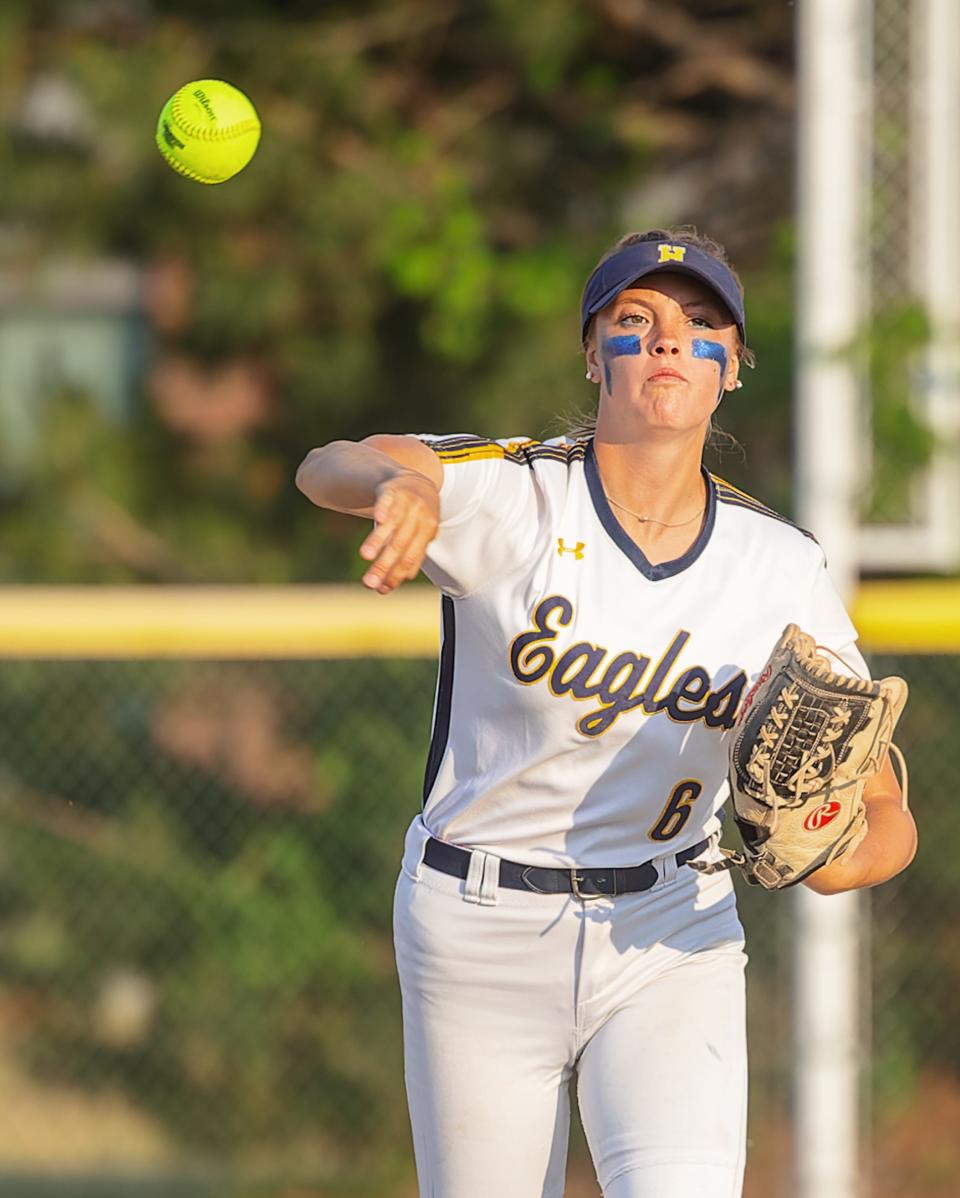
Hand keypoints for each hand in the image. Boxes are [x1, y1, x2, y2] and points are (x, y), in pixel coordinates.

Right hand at [359, 471, 439, 592]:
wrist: (417, 480)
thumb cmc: (415, 516)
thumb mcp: (418, 534)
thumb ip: (407, 557)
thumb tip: (387, 587)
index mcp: (428, 532)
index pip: (411, 558)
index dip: (396, 574)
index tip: (381, 589)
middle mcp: (419, 517)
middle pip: (400, 545)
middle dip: (384, 565)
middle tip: (368, 583)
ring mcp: (407, 501)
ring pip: (393, 523)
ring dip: (379, 540)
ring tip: (366, 556)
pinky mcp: (392, 488)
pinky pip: (388, 499)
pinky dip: (384, 508)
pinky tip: (378, 518)